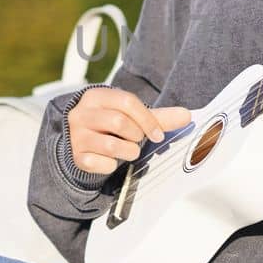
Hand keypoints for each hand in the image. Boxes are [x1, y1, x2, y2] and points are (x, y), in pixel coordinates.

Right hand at [66, 87, 190, 175]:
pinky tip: (111, 161)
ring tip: (129, 151)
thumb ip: (159, 117)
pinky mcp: (76, 156)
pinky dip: (111, 166)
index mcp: (96, 97)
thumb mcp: (132, 116)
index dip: (148, 120)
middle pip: (118, 122)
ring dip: (128, 152)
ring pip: (110, 146)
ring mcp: (76, 136)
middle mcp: (81, 114)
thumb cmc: (111, 125)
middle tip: (137, 140)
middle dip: (136, 135)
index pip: (127, 102)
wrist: (81, 140)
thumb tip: (187, 116)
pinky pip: (98, 163)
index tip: (158, 135)